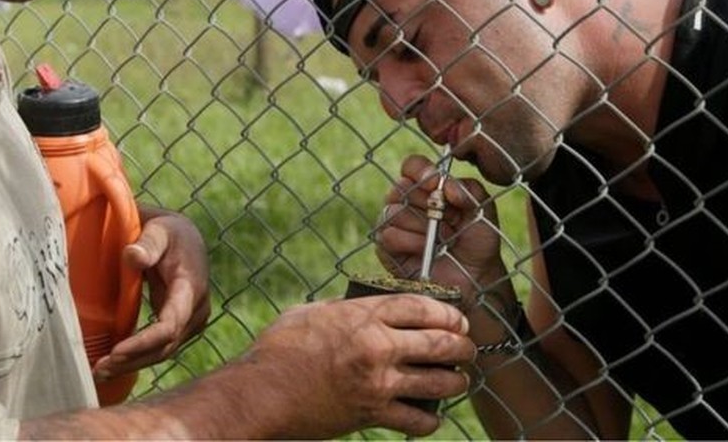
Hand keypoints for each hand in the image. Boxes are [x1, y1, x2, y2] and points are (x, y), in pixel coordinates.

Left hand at [92, 206, 209, 380]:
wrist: (184, 237)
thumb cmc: (167, 231)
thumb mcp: (157, 231)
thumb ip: (147, 244)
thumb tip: (132, 256)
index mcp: (191, 287)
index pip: (170, 324)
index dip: (143, 342)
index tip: (116, 351)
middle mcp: (196, 309)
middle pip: (165, 346)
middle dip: (133, 360)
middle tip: (98, 369)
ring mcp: (191, 321)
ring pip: (163, 352)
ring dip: (133, 364)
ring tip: (99, 372)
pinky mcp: (181, 326)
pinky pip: (160, 347)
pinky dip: (138, 357)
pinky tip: (113, 363)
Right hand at [240, 294, 474, 437]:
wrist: (261, 393)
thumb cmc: (278, 349)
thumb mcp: (312, 313)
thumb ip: (345, 309)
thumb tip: (366, 307)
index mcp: (363, 316)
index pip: (423, 307)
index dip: (448, 311)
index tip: (456, 318)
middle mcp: (378, 347)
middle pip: (441, 343)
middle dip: (462, 345)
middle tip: (466, 348)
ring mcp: (378, 383)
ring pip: (439, 383)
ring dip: (456, 381)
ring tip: (457, 380)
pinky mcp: (372, 415)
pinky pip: (418, 420)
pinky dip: (429, 419)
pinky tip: (430, 415)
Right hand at [375, 154, 506, 299]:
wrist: (476, 277)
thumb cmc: (477, 241)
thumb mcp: (482, 208)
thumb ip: (467, 188)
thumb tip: (444, 184)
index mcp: (427, 187)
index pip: (412, 165)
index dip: (420, 170)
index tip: (434, 183)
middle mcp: (407, 202)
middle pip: (400, 187)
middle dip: (427, 204)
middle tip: (449, 220)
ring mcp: (394, 224)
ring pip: (393, 211)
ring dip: (423, 227)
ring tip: (442, 239)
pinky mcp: (386, 248)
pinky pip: (389, 235)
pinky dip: (412, 242)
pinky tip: (427, 250)